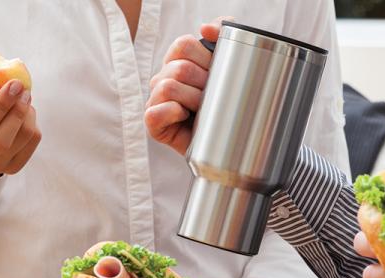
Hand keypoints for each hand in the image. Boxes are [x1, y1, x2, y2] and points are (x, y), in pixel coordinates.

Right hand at [0, 38, 41, 190]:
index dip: (0, 106)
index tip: (14, 83)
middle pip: (2, 140)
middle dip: (17, 113)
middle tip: (26, 90)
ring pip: (20, 141)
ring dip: (28, 117)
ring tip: (24, 100)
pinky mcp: (11, 168)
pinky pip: (31, 146)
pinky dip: (33, 127)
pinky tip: (26, 114)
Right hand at [146, 17, 231, 154]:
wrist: (228, 141)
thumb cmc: (226, 104)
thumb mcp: (230, 65)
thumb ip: (222, 35)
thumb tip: (206, 28)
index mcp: (178, 61)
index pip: (184, 44)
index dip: (204, 57)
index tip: (218, 72)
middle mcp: (164, 79)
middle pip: (179, 67)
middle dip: (203, 83)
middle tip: (214, 96)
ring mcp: (156, 101)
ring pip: (168, 87)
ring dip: (192, 99)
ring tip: (204, 109)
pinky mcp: (154, 124)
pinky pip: (154, 112)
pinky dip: (172, 113)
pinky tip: (186, 117)